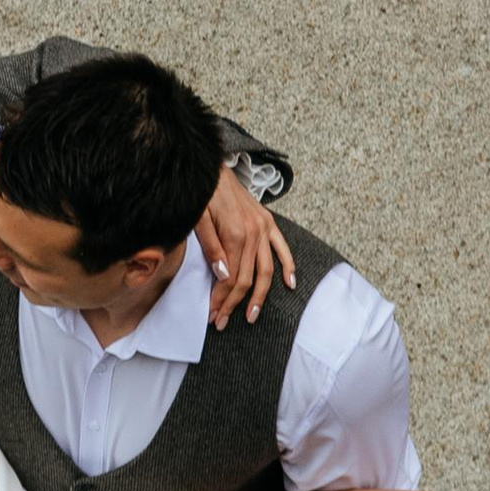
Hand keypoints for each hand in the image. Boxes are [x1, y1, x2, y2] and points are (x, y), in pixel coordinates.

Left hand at [196, 165, 296, 330]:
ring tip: (252, 316)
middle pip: (247, 279)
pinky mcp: (268, 222)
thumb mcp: (198, 220)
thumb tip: (223, 275)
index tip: (213, 315)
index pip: (231, 278)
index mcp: (235, 234)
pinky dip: (289, 266)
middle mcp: (253, 233)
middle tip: (223, 322)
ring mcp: (263, 228)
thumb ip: (211, 248)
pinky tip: (290, 284)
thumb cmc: (202, 194)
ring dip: (260, 296)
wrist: (213, 168)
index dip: (222, 300)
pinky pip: (282, 248)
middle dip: (235, 304)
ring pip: (266, 270)